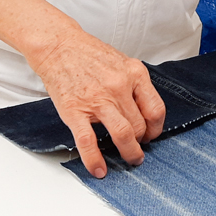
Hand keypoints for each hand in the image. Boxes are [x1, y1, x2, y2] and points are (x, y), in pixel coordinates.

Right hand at [29, 30, 164, 178]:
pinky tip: (99, 169)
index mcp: (134, 73)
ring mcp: (97, 99)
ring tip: (129, 159)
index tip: (151, 134)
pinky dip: (95, 160)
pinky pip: (89, 142)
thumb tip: (144, 112)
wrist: (59, 46)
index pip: (156, 109)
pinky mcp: (75, 111)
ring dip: (129, 152)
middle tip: (137, 148)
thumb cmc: (89, 54)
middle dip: (140, 142)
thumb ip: (135, 85)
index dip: (156, 128)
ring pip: (123, 135)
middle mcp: (119, 86)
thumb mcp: (122, 62)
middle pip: (140, 125)